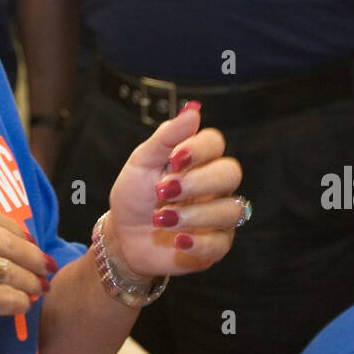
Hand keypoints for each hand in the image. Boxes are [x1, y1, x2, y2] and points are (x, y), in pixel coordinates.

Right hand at [0, 177, 53, 353]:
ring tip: (38, 287)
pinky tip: (22, 305)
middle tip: (46, 265)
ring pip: (9, 271)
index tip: (29, 239)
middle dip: (32, 254)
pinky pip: (6, 298)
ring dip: (30, 281)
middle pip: (5, 240)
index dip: (15, 227)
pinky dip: (19, 303)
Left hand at [104, 104, 241, 278]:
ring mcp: (217, 214)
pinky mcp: (215, 244)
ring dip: (193, 214)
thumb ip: (167, 137)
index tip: (174, 159)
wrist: (123, 235)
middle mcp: (213, 185)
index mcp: (197, 159)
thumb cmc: (134, 194)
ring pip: (230, 209)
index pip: (215, 142)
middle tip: (164, 191)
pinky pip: (221, 242)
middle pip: (230, 173)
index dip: (199, 149)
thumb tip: (193, 109)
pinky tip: (177, 240)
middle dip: (197, 182)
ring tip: (161, 219)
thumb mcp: (142, 162)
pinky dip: (198, 242)